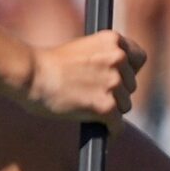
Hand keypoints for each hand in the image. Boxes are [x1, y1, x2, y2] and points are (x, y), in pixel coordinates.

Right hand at [25, 30, 144, 122]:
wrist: (30, 74)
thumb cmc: (47, 65)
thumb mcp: (82, 50)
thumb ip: (103, 59)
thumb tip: (118, 81)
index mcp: (113, 40)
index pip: (139, 59)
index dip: (129, 71)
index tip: (118, 78)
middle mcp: (118, 59)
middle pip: (131, 86)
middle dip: (116, 93)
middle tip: (93, 96)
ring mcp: (114, 83)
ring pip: (125, 106)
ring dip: (110, 110)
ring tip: (88, 108)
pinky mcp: (107, 106)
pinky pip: (117, 125)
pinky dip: (110, 130)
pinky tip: (102, 129)